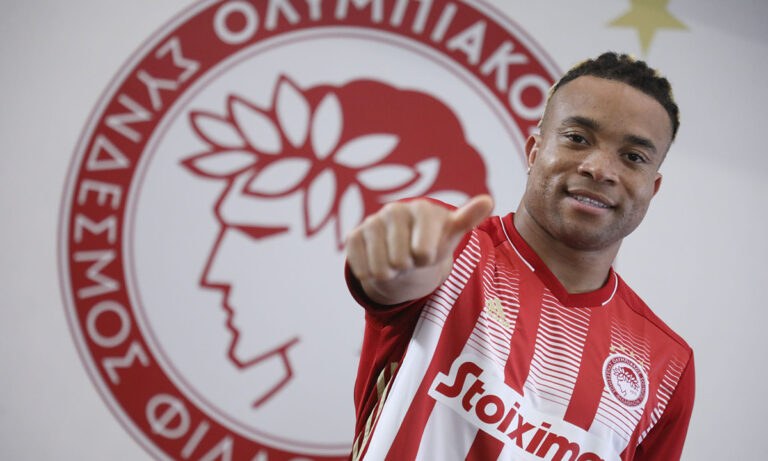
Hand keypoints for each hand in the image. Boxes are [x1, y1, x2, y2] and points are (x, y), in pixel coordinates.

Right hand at [346, 195, 493, 304]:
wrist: (406, 251)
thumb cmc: (433, 242)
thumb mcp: (452, 234)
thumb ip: (467, 218)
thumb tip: (488, 200)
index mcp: (422, 209)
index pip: (423, 248)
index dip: (425, 258)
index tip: (427, 255)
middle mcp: (395, 211)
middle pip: (400, 260)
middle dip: (407, 268)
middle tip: (411, 260)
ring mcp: (372, 222)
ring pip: (380, 266)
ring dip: (390, 274)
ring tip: (397, 264)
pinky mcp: (354, 236)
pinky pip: (360, 265)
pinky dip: (370, 273)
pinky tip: (378, 265)